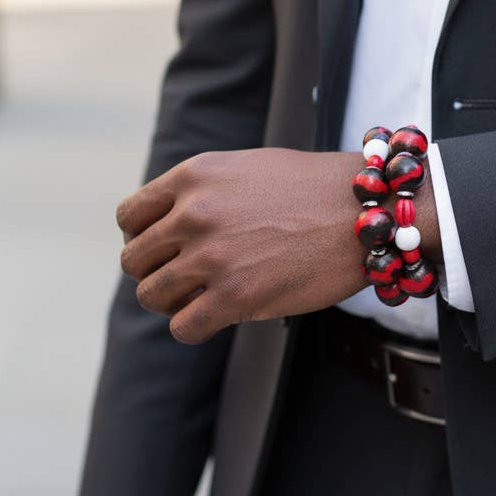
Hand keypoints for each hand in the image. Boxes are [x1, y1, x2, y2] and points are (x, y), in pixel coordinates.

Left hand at [115, 147, 441, 343]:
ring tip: (202, 299)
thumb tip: (169, 223)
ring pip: (151, 296)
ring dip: (172, 303)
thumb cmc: (314, 189)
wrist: (364, 212)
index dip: (142, 237)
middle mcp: (194, 213)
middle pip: (135, 260)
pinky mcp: (233, 297)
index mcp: (194, 177)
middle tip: (187, 278)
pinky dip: (195, 327)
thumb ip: (203, 191)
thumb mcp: (246, 168)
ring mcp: (211, 256)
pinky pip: (182, 327)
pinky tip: (218, 317)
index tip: (164, 249)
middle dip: (156, 272)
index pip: (130, 216)